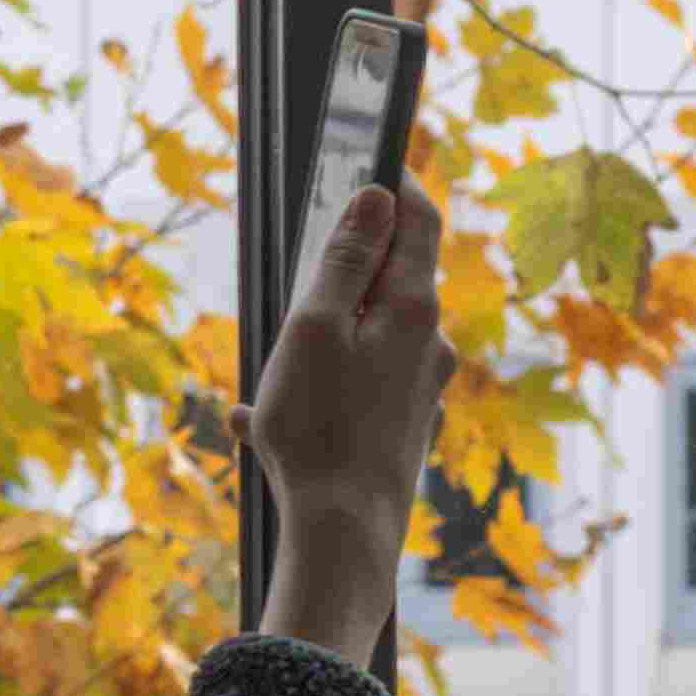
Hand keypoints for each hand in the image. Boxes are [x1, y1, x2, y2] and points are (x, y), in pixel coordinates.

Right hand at [225, 170, 449, 557]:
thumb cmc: (319, 428)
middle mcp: (429, 342)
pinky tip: (267, 424)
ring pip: (367, 337)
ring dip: (318, 343)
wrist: (343, 532)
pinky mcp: (406, 424)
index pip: (419, 220)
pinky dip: (318, 390)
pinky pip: (357, 387)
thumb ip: (344, 260)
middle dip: (340, 275)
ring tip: (266, 382)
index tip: (369, 164)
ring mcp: (422, 387)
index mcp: (411, 308)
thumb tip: (375, 197)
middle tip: (293, 290)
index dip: (395, 185)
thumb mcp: (313, 327)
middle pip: (392, 278)